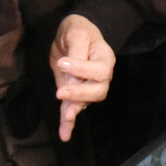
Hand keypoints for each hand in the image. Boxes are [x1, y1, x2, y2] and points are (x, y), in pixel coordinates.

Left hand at [51, 14, 114, 141]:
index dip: (82, 69)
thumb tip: (71, 73)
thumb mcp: (76, 33)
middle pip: (99, 91)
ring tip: (65, 116)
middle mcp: (102, 76)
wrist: (73, 34)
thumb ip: (76, 52)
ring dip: (75, 110)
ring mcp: (90, 87)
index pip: (99, 70)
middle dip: (80, 94)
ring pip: (87, 102)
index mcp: (104, 59)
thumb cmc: (78, 30)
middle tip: (61, 92)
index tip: (63, 63)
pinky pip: (74, 109)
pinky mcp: (76, 94)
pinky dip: (69, 123)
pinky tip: (64, 134)